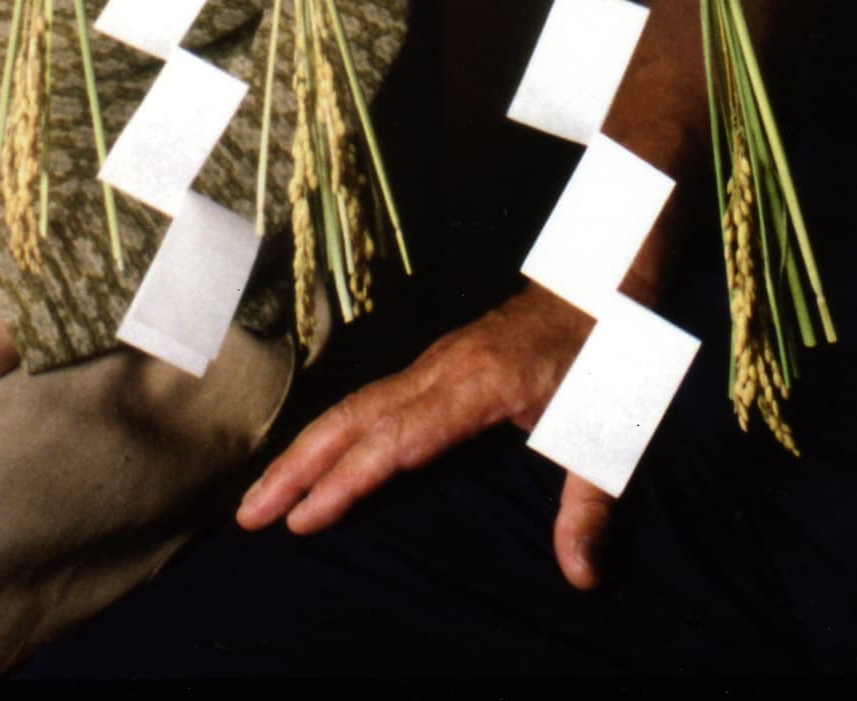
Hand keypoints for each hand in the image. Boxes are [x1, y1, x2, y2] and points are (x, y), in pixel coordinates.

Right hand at [237, 285, 613, 588]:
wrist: (605, 278)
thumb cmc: (605, 355)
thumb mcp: (608, 432)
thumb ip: (590, 505)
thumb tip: (581, 578)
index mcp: (479, 386)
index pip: (399, 441)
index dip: (348, 482)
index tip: (303, 521)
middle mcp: (444, 369)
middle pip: (356, 419)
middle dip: (298, 468)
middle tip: (249, 517)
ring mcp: (436, 360)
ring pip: (356, 405)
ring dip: (305, 450)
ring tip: (259, 499)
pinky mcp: (437, 363)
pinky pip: (372, 399)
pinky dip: (332, 432)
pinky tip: (312, 462)